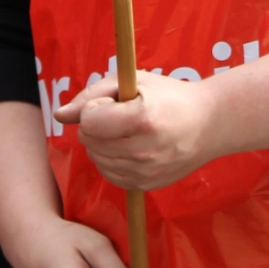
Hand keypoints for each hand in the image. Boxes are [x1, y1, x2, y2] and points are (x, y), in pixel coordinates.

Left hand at [57, 69, 217, 190]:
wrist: (209, 124)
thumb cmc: (168, 96)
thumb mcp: (133, 82)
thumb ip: (91, 95)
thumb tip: (59, 115)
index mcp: (142, 120)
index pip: (89, 122)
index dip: (94, 108)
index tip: (112, 102)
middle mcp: (144, 151)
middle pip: (89, 142)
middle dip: (96, 125)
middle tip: (122, 115)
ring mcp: (146, 173)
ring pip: (95, 158)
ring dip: (102, 142)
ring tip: (128, 130)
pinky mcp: (145, 185)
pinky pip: (108, 173)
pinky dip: (111, 159)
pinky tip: (130, 146)